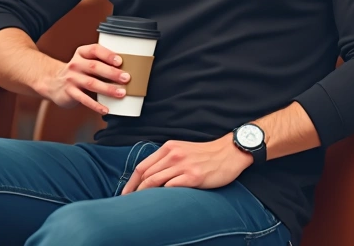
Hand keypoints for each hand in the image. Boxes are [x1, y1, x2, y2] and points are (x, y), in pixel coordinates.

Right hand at [38, 43, 129, 114]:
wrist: (52, 82)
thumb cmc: (77, 72)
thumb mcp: (84, 61)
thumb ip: (100, 63)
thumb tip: (126, 70)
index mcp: (82, 53)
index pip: (95, 50)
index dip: (108, 54)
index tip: (120, 61)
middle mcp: (76, 64)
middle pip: (95, 67)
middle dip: (112, 72)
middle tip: (126, 78)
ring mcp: (72, 79)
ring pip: (91, 83)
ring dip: (108, 89)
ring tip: (121, 93)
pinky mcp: (69, 93)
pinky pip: (84, 99)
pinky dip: (96, 105)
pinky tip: (106, 109)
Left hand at [120, 135, 252, 194]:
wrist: (229, 153)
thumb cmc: (205, 155)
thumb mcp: (182, 150)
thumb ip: (167, 159)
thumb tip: (150, 175)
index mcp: (168, 148)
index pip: (142, 166)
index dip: (131, 182)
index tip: (125, 193)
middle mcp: (173, 155)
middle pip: (145, 175)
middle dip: (134, 190)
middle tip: (128, 203)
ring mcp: (182, 166)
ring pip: (154, 182)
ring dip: (144, 195)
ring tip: (140, 205)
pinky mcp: (193, 177)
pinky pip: (170, 187)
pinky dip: (162, 195)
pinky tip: (159, 202)